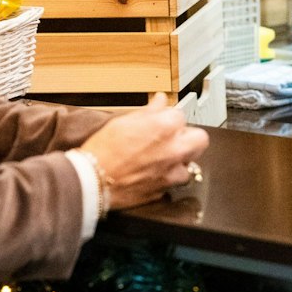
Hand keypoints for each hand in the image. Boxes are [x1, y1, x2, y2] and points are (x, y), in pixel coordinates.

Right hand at [78, 95, 210, 210]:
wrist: (91, 180)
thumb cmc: (102, 150)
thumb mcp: (123, 121)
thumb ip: (149, 111)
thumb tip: (160, 101)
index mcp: (166, 126)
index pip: (180, 115)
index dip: (169, 118)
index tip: (161, 120)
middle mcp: (175, 149)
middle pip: (200, 139)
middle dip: (189, 137)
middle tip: (173, 138)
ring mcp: (172, 172)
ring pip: (190, 164)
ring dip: (180, 160)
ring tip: (161, 159)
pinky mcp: (164, 190)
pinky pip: (174, 182)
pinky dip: (167, 178)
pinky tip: (152, 173)